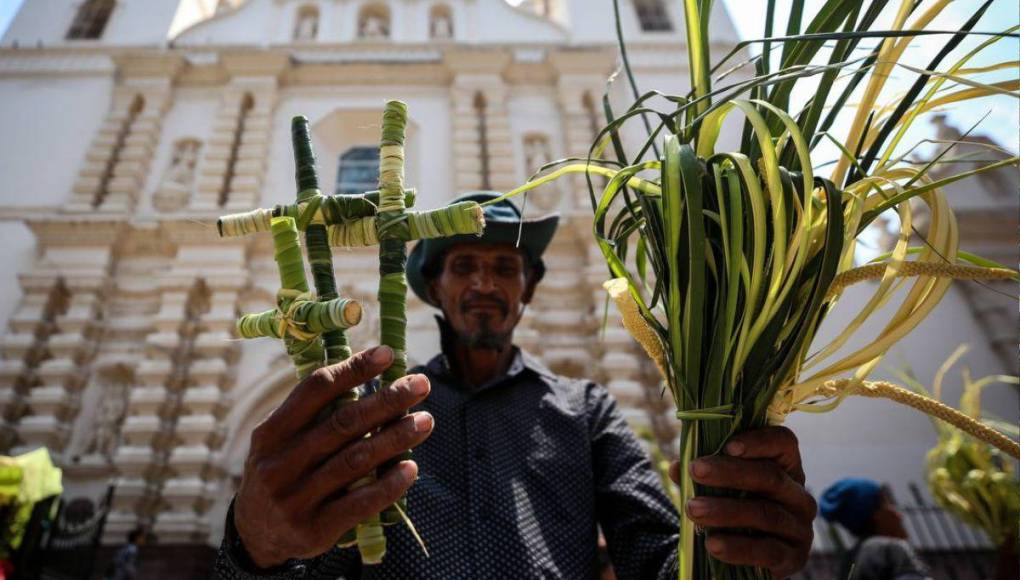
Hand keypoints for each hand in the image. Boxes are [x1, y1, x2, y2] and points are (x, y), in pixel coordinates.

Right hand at [234, 346, 433, 568]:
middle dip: (387, 401)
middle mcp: (280, 463)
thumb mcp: (281, 441)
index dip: (353, 369)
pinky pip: (360, 502)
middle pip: (343, 423)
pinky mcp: (315, 528)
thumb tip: (370, 376)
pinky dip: (389, 484)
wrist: (257, 535)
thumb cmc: (283, 473)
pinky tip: (411, 468)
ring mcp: (296, 498)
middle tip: (420, 385)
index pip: (315, 390)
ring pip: (356, 460)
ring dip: (396, 438)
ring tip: (425, 422)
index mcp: (272, 432)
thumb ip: (315, 414)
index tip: (387, 354)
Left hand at [669, 426, 816, 578]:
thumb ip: (703, 475)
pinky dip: (738, 547)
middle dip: (730, 472)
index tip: (728, 446)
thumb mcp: (721, 489)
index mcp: (785, 468)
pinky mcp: (795, 557)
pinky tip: (713, 544)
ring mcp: (800, 527)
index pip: (783, 443)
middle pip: (771, 476)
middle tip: (696, 470)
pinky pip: (768, 550)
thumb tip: (677, 467)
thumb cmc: (737, 511)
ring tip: (693, 509)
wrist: (750, 558)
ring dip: (726, 510)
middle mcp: (799, 495)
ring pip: (766, 513)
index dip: (759, 441)